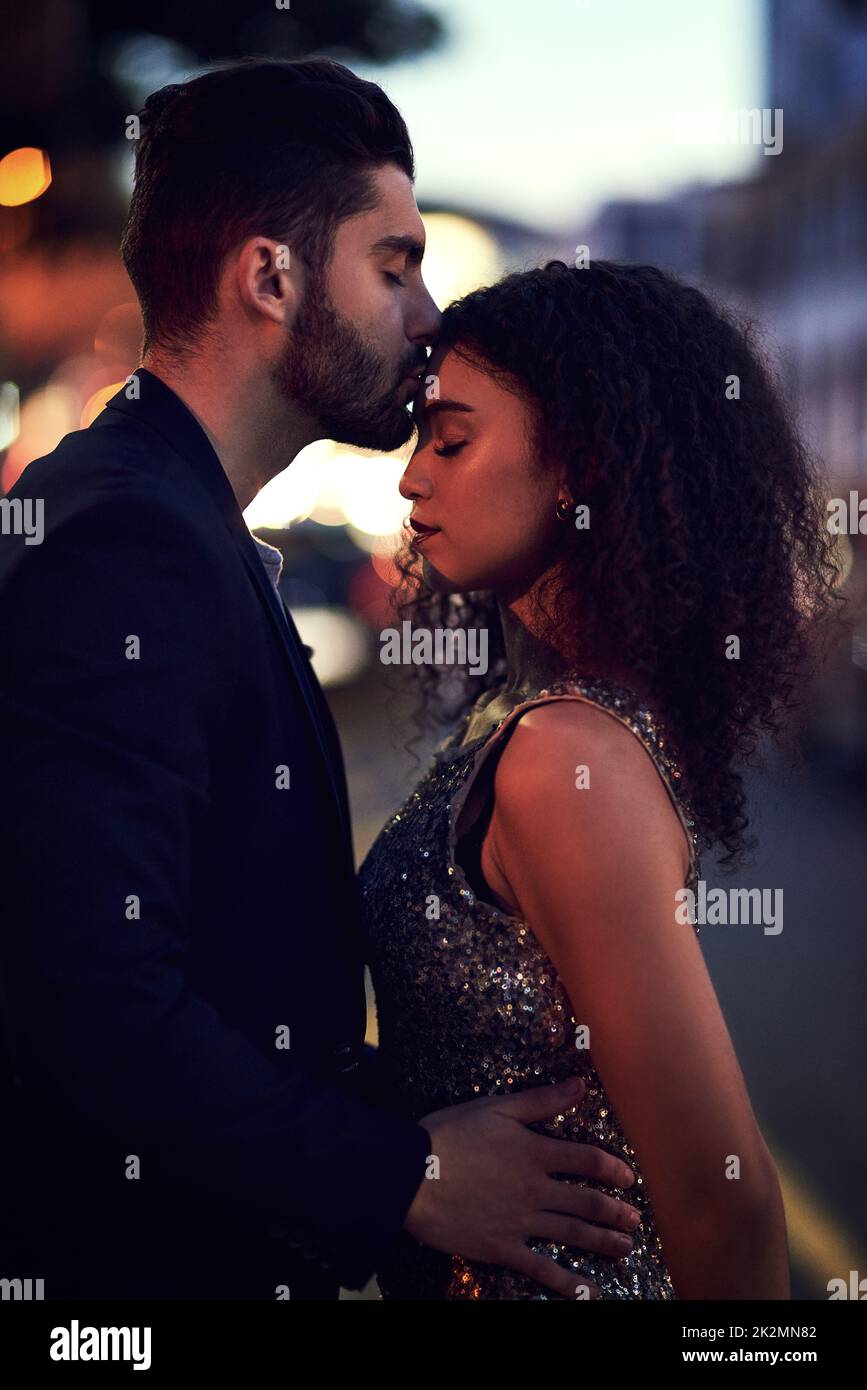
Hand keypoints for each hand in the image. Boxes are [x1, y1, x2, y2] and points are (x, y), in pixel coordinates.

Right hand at [404, 1077, 639, 1298]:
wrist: (409, 1176)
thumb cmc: (449, 1135)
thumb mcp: (496, 1108)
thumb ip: (542, 1100)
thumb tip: (581, 1084)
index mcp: (535, 1153)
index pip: (588, 1160)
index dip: (613, 1169)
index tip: (628, 1178)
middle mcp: (535, 1190)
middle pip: (587, 1202)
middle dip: (615, 1212)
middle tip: (635, 1220)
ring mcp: (520, 1222)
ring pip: (573, 1234)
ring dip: (603, 1242)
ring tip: (625, 1248)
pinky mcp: (502, 1248)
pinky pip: (542, 1268)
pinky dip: (568, 1282)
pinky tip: (589, 1291)